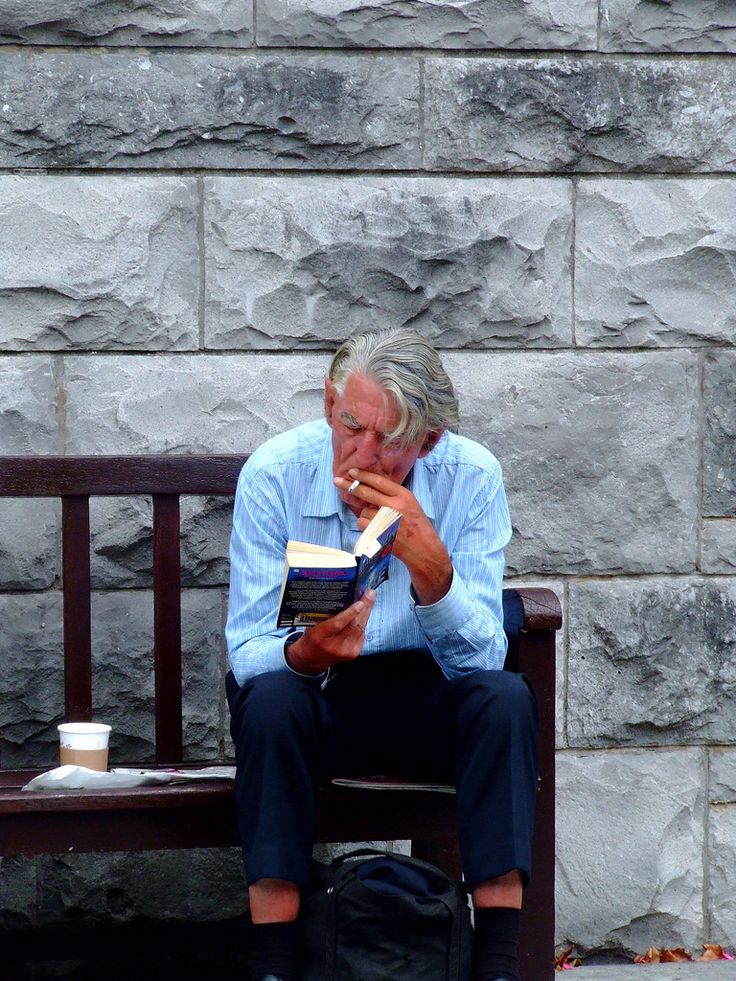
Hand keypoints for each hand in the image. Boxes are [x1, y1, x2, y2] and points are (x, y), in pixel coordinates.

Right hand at [285, 589, 375, 674]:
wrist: (311, 659)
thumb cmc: (311, 639)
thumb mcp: (312, 625)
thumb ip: (326, 615)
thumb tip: (344, 597)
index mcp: (318, 637)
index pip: (337, 624)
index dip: (350, 613)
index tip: (359, 602)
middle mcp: (333, 646)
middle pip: (353, 625)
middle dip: (364, 607)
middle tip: (369, 594)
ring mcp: (344, 651)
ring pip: (360, 629)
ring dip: (366, 613)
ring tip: (369, 600)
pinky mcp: (353, 653)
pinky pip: (362, 634)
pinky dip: (364, 622)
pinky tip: (365, 614)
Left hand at [334, 469, 452, 605]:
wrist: (424, 549)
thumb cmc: (417, 526)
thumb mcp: (410, 504)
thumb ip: (392, 496)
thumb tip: (369, 487)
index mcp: (404, 495)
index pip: (379, 481)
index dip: (363, 475)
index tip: (352, 471)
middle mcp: (395, 505)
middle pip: (366, 492)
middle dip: (349, 485)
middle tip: (337, 480)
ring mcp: (386, 520)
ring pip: (363, 511)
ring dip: (365, 515)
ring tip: (378, 522)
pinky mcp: (379, 533)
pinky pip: (363, 524)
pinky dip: (365, 526)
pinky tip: (376, 530)